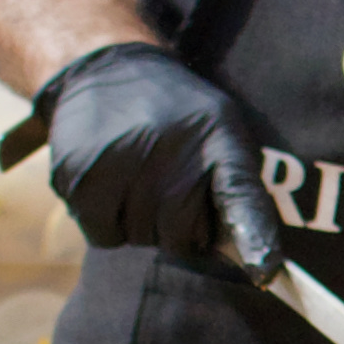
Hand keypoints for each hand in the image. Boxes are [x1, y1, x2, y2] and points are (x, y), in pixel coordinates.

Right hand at [9, 40, 280, 274]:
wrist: (107, 70)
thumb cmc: (176, 115)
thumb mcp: (220, 131)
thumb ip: (238, 190)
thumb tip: (255, 265)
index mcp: (217, 136)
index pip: (240, 194)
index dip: (254, 238)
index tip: (264, 273)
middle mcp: (169, 147)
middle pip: (181, 238)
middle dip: (176, 228)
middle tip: (166, 187)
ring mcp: (120, 160)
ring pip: (138, 240)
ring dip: (138, 223)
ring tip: (135, 176)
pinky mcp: (78, 175)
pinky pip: (102, 236)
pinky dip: (106, 222)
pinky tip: (109, 182)